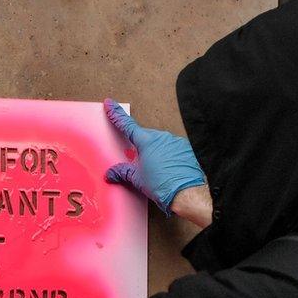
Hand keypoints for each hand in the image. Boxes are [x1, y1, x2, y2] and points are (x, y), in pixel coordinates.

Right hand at [103, 98, 206, 215]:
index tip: (110, 104)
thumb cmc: (163, 186)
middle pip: (145, 137)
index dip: (116, 115)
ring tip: (156, 171)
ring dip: (155, 153)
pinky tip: (168, 170)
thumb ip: (122, 172)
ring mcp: (176, 142)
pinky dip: (168, 156)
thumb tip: (111, 173)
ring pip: (160, 143)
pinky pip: (173, 149)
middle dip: (139, 146)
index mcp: (146, 141)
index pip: (127, 125)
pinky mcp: (187, 149)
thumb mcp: (137, 179)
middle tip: (137, 161)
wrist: (187, 193)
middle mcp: (162, 137)